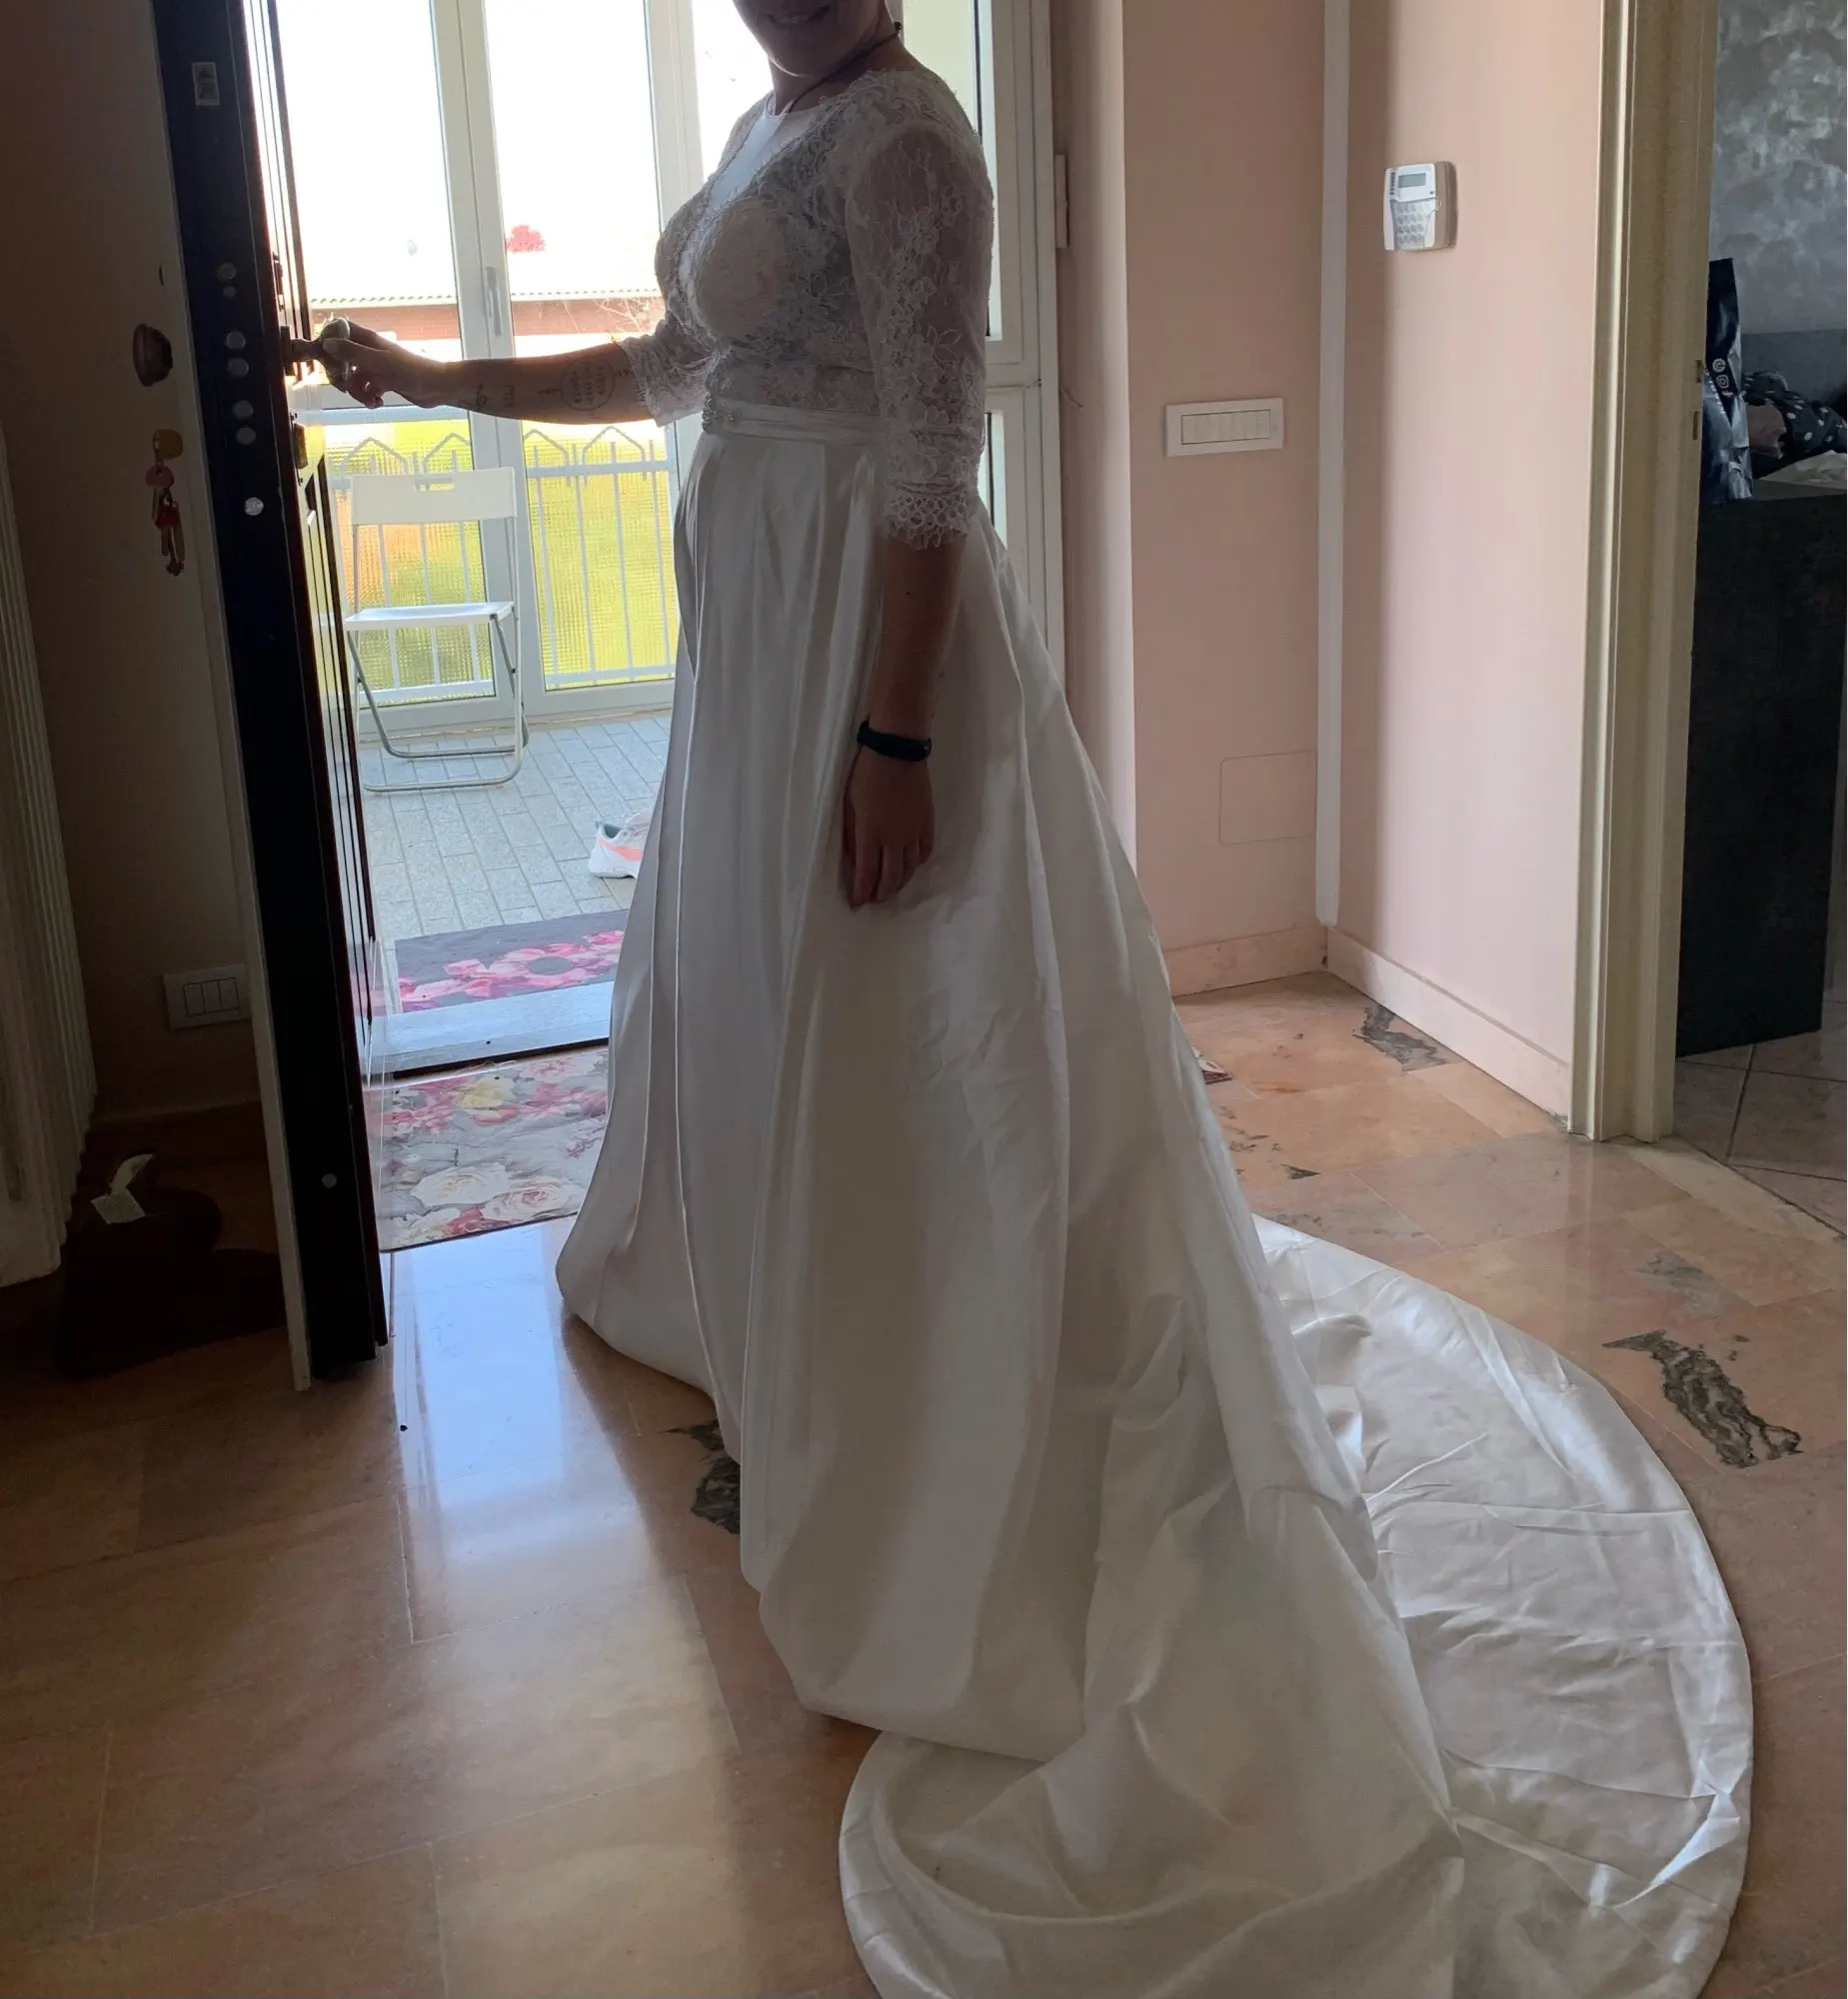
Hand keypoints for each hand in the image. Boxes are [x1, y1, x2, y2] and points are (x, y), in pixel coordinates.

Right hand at [318, 324, 445, 409]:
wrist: (439, 387)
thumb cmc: (411, 370)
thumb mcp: (378, 362)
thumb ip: (353, 353)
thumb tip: (326, 344)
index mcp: (365, 338)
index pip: (336, 331)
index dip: (327, 345)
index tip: (328, 363)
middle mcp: (368, 350)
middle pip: (340, 358)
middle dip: (340, 376)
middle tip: (346, 388)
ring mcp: (375, 366)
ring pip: (352, 377)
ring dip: (356, 391)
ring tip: (369, 400)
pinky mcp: (383, 381)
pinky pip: (365, 389)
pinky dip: (368, 397)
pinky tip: (377, 403)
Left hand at [842, 749, 933, 907]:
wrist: (897, 751)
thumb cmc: (866, 775)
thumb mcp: (849, 806)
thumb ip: (853, 836)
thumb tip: (856, 860)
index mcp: (871, 835)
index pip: (867, 874)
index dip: (861, 892)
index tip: (856, 903)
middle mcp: (894, 840)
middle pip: (891, 878)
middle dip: (881, 893)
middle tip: (873, 900)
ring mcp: (913, 832)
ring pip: (909, 869)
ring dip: (899, 884)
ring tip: (890, 889)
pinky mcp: (927, 823)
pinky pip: (924, 852)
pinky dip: (917, 864)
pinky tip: (910, 866)